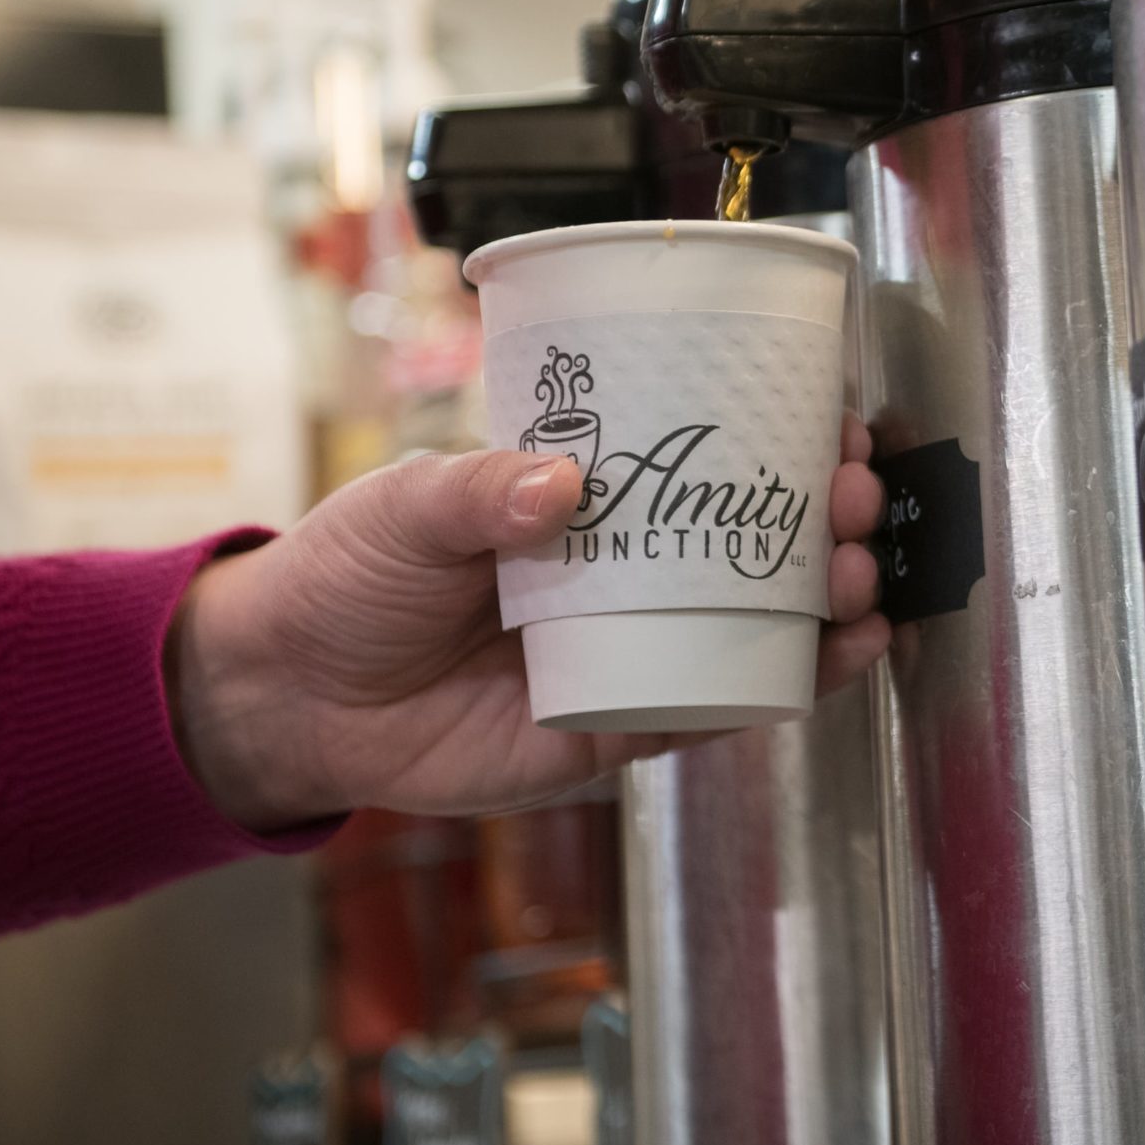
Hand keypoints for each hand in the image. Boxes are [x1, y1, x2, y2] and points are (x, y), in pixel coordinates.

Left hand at [167, 419, 889, 832]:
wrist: (285, 697)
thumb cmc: (344, 580)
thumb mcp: (407, 505)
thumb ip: (479, 489)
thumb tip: (562, 484)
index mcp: (586, 501)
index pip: (700, 458)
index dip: (777, 435)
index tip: (830, 414)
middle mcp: (624, 572)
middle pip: (755, 537)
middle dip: (826, 514)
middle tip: (852, 491)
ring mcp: (631, 650)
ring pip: (758, 624)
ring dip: (828, 597)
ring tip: (858, 570)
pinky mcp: (620, 730)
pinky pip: (719, 708)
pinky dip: (789, 687)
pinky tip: (839, 656)